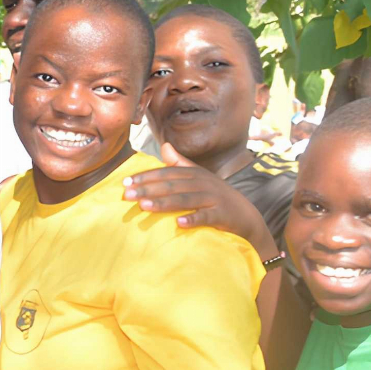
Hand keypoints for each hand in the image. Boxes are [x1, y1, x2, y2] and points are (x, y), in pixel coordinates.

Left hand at [123, 144, 275, 256]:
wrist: (246, 216)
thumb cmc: (216, 196)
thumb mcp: (200, 178)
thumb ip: (181, 163)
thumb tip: (164, 145)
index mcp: (195, 174)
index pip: (167, 173)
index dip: (146, 177)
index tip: (124, 183)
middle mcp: (204, 183)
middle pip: (173, 185)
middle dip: (148, 189)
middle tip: (127, 195)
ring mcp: (214, 199)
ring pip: (186, 200)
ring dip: (164, 203)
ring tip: (144, 206)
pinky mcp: (223, 215)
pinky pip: (206, 217)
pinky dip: (193, 219)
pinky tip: (179, 223)